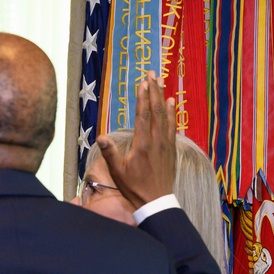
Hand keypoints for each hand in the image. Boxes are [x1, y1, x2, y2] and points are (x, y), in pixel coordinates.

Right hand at [97, 71, 175, 209]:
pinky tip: (172, 103)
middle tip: (152, 73)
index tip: (143, 82)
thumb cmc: (134, 187)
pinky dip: (172, 112)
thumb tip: (101, 137)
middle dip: (153, 90)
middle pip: (156, 110)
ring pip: (165, 115)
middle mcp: (156, 140)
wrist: (156, 200)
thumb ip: (110, 153)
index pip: (143, 115)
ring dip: (163, 97)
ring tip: (161, 82)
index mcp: (142, 144)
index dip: (143, 97)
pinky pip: (172, 125)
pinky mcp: (171, 148)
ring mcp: (166, 143)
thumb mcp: (117, 172)